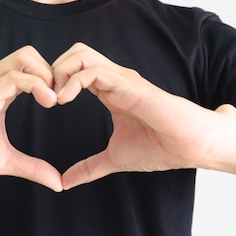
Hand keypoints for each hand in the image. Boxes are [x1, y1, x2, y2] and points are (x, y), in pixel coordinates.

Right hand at [0, 46, 63, 190]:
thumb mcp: (5, 161)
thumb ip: (32, 167)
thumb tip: (58, 183)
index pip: (31, 67)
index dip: (51, 81)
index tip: (63, 103)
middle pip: (30, 54)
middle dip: (53, 72)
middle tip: (62, 99)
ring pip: (25, 58)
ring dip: (47, 76)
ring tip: (55, 101)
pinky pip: (14, 77)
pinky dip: (38, 85)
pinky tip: (48, 104)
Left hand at [52, 43, 220, 188]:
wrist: (192, 147)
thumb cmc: (161, 148)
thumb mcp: (114, 159)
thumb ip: (89, 168)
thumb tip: (65, 182)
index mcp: (110, 91)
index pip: (75, 70)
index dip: (55, 82)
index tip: (44, 104)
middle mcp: (115, 79)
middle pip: (75, 53)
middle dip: (53, 70)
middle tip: (44, 96)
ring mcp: (122, 79)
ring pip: (81, 54)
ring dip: (60, 72)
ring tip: (52, 98)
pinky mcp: (129, 85)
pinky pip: (94, 71)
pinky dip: (73, 81)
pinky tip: (64, 100)